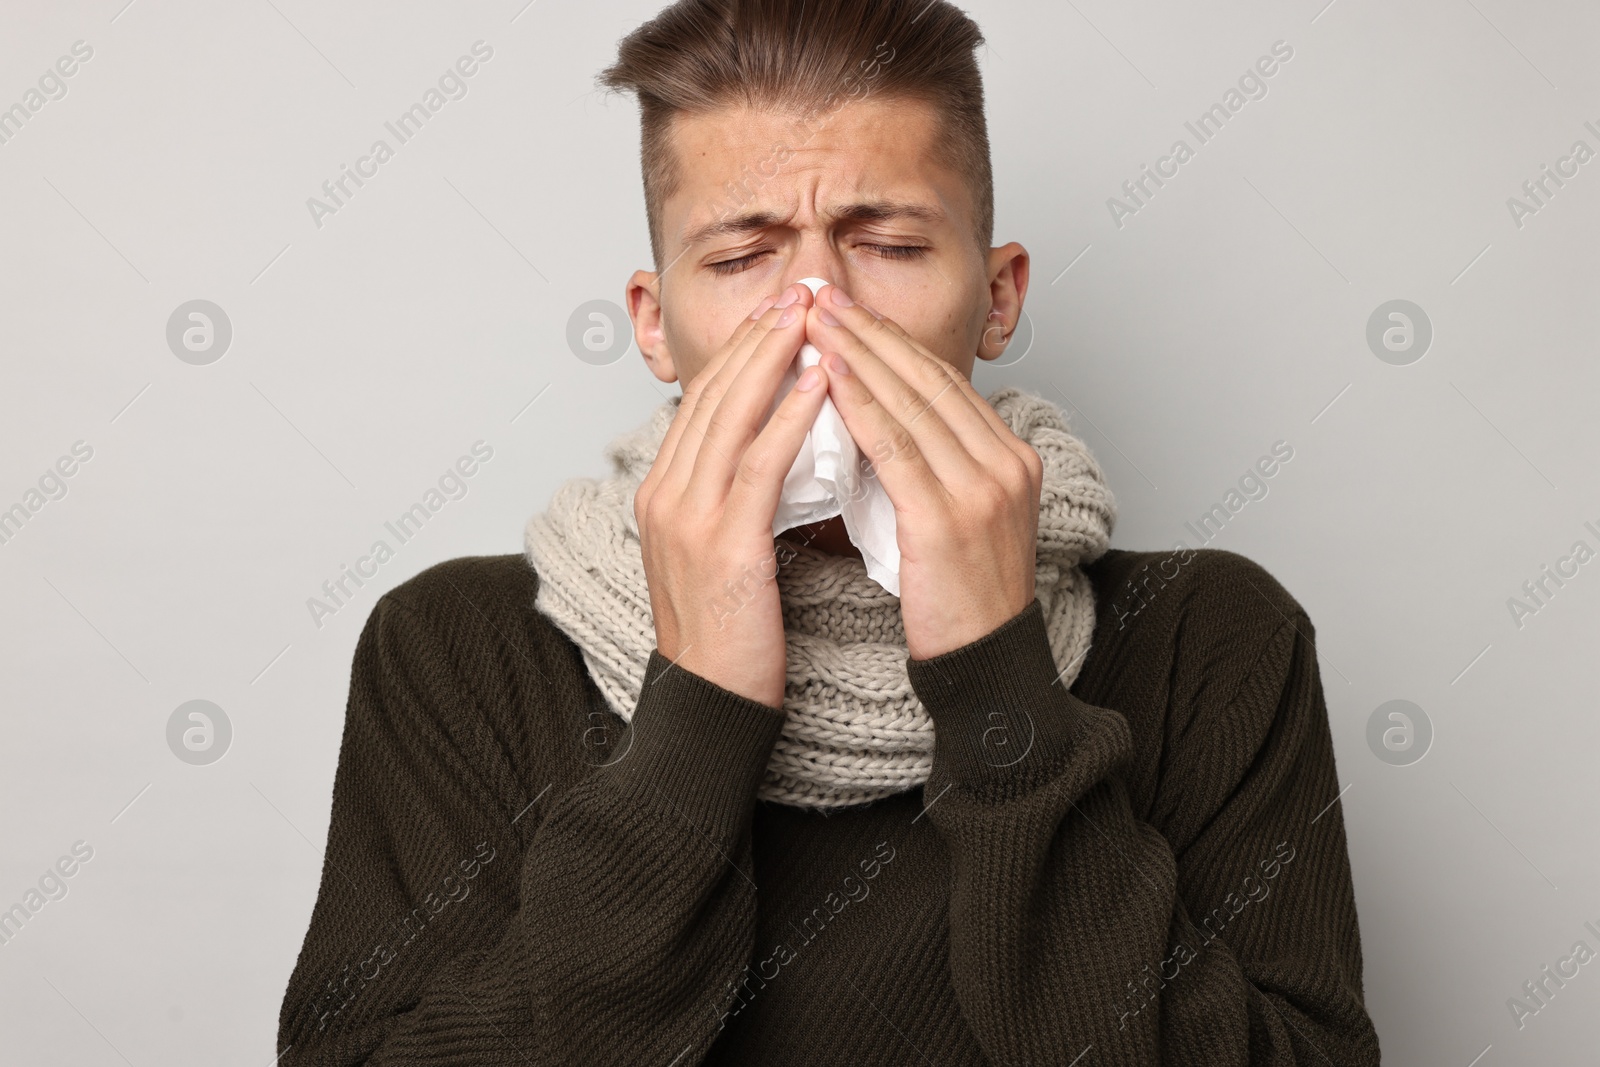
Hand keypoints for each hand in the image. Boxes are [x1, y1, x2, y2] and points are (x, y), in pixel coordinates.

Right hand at [633, 283, 831, 707]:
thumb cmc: (730, 633)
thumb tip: (774, 449)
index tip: (781, 310)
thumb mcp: (721, 549)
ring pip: (732, 414)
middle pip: (713, 392)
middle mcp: (664, 493)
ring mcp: (687, 515)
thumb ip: (735, 494)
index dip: (743, 348)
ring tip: (815, 314)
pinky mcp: (723, 542)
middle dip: (759, 335)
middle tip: (801, 290)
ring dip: (776, 356)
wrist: (710, 702)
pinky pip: (760, 462)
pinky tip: (823, 382)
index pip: (703, 399)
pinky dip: (791, 414)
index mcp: (662, 491)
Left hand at [804, 284, 1042, 660]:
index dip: (891, 341)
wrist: (986, 665)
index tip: (846, 311)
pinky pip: (897, 446)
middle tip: (820, 295)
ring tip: (813, 321)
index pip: (942, 382)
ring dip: (856, 354)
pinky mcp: (950, 518)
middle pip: (927, 379)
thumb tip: (876, 426)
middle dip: (869, 331)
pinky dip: (859, 404)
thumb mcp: (957, 518)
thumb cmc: (960, 601)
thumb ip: (932, 468)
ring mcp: (983, 488)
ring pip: (911, 402)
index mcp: (1011, 458)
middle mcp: (1005, 463)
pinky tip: (827, 376)